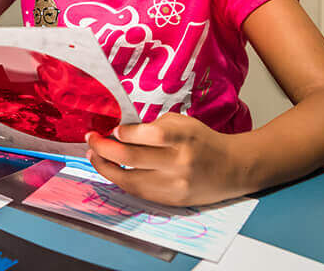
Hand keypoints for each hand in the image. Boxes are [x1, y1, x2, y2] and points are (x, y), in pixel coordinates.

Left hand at [85, 112, 237, 205]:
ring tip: (94, 157)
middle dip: (103, 148)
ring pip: (130, 180)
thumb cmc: (201, 140)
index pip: (144, 134)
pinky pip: (140, 192)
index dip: (121, 132)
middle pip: (131, 157)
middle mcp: (179, 163)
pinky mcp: (173, 201)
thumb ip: (152, 126)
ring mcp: (175, 185)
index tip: (110, 128)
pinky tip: (113, 171)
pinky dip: (122, 181)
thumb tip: (119, 131)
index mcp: (181, 138)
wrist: (232, 168)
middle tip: (91, 140)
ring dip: (106, 168)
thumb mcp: (180, 122)